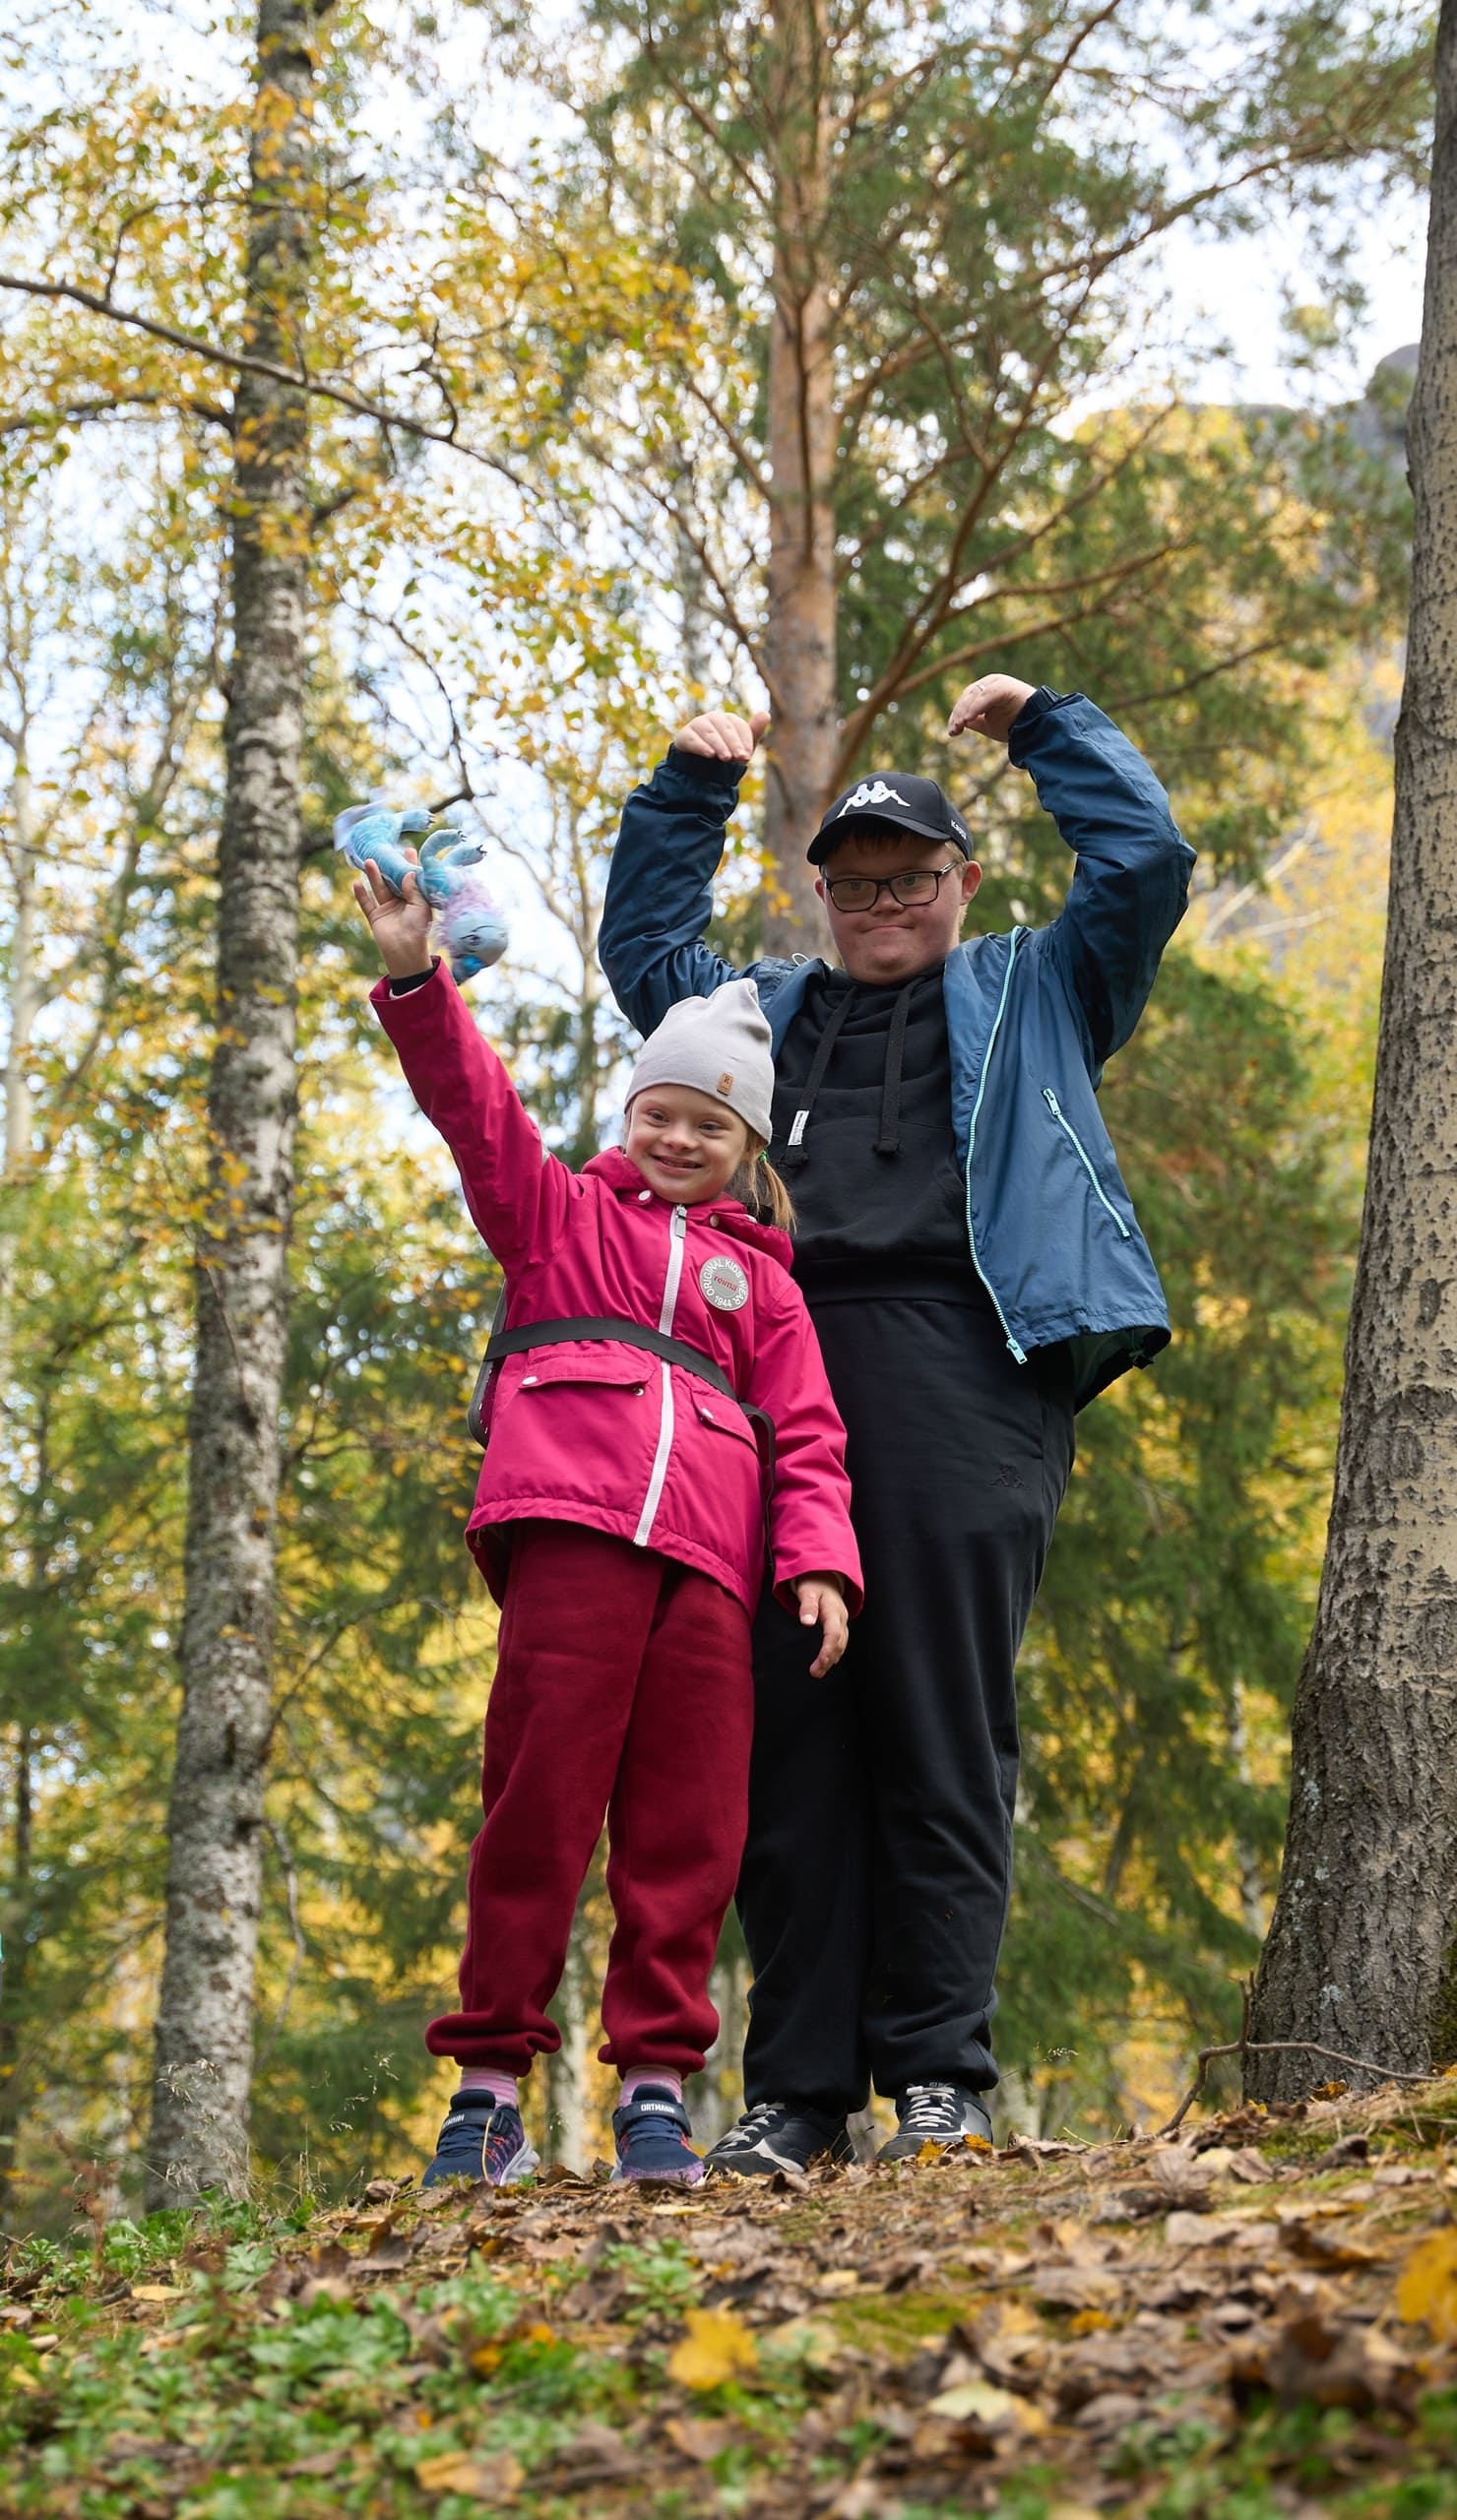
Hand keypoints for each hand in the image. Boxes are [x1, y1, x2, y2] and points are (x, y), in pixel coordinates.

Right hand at [352, 852, 433, 978]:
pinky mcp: (376, 917)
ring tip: (370, 862)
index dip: (410, 865)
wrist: (405, 952)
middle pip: (393, 880)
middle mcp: (402, 902)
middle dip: (388, 867)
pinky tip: (356, 883)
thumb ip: (413, 889)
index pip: (412, 879)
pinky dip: (361, 894)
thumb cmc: (418, 929)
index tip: (408, 849)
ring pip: (379, 888)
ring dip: (374, 876)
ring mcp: (388, 909)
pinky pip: (367, 903)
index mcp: (415, 899)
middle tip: (384, 851)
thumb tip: (409, 872)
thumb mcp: (420, 907)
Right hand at [671, 707, 769, 762]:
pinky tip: (709, 754)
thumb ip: (754, 732)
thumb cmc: (724, 752)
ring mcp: (698, 725)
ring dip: (719, 745)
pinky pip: (693, 739)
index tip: (747, 756)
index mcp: (728, 720)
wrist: (698, 766)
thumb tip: (765, 714)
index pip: (739, 727)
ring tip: (726, 758)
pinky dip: (701, 746)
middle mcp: (713, 718)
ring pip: (710, 732)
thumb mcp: (741, 746)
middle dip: (733, 743)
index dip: (744, 741)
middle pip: (725, 728)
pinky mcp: (684, 735)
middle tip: (740, 757)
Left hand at [794, 1574, 849, 1677]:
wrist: (825, 1575)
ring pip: (841, 1643)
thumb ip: (807, 1606)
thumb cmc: (813, 1583)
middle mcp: (841, 1617)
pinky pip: (840, 1640)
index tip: (820, 1663)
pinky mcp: (840, 1623)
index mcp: (833, 1610)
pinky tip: (829, 1661)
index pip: (833, 1634)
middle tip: (815, 1673)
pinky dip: (835, 1652)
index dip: (828, 1650)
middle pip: (839, 1642)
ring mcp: (842, 1621)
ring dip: (831, 1658)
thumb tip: (806, 1623)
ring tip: (818, 1672)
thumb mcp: (807, 1591)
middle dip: (828, 1659)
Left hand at [947, 674, 1035, 743]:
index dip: (957, 715)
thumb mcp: (988, 725)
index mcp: (986, 689)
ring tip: (960, 726)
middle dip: (958, 714)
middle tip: (954, 731)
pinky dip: (975, 707)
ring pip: (974, 695)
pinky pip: (985, 696)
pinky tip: (968, 719)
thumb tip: (959, 722)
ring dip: (964, 711)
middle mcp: (990, 683)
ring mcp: (997, 682)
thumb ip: (974, 721)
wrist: (1036, 725)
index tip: (953, 732)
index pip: (966, 700)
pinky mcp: (1003, 686)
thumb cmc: (1015, 725)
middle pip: (967, 696)